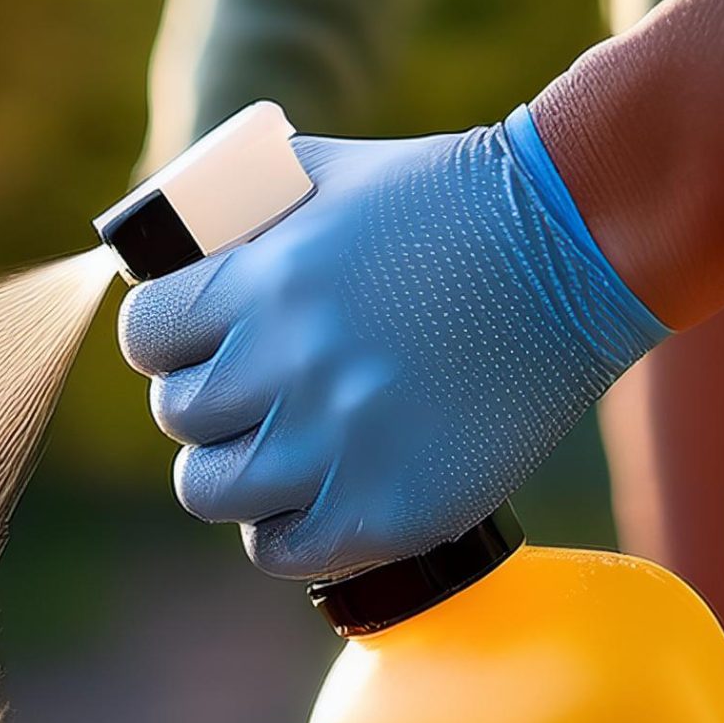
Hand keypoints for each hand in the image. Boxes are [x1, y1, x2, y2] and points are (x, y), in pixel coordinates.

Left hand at [118, 110, 668, 579]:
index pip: (147, 335)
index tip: (197, 341)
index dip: (168, 339)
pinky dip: (287, 528)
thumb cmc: (443, 201)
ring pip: (211, 490)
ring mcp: (339, 444)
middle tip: (256, 390)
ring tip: (281, 445)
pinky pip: (281, 548)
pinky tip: (314, 496)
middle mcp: (289, 366)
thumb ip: (231, 207)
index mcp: (262, 283)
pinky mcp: (390, 507)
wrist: (577, 243)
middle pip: (178, 414)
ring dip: (235, 469)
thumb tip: (155, 242)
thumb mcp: (323, 173)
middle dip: (208, 400)